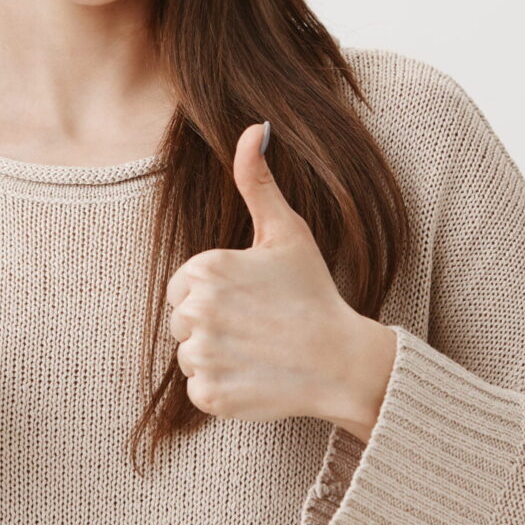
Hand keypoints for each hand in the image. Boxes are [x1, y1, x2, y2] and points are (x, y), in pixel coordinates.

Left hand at [163, 122, 396, 438]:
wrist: (343, 361)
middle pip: (182, 323)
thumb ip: (258, 180)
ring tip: (259, 352)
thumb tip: (253, 127)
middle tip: (259, 327)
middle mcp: (196, 312)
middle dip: (214, 326)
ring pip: (190, 357)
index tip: (252, 300)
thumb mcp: (287, 232)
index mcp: (205, 270)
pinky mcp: (210, 396)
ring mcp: (202, 357)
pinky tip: (257, 377)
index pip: (183, 287)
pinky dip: (224, 389)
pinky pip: (200, 390)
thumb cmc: (313, 293)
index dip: (217, 294)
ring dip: (218, 358)